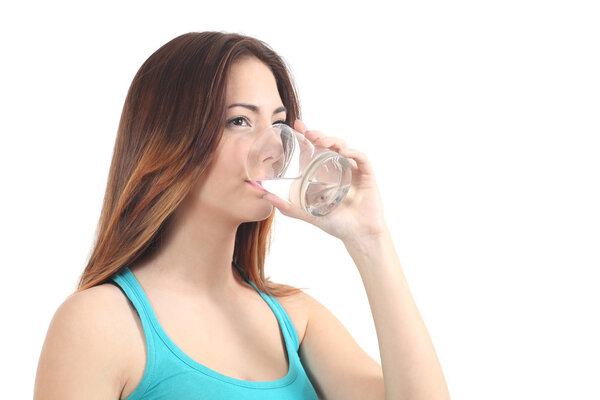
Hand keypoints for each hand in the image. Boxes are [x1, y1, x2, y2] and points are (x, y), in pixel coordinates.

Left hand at [262, 120, 388, 242]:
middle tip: (308, 133)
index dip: (307, 136)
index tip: (297, 126)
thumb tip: (267, 197)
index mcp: (326, 173)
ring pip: (344, 147)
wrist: (358, 236)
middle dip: (319, 135)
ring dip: (333, 140)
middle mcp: (339, 168)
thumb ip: (289, 207)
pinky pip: (361, 159)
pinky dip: (353, 152)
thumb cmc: (336, 224)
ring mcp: (353, 170)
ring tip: (321, 141)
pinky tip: (344, 152)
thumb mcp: (308, 214)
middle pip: (329, 144)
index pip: (316, 149)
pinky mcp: (367, 175)